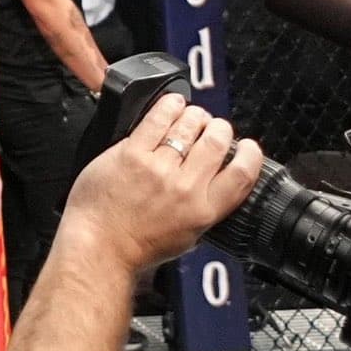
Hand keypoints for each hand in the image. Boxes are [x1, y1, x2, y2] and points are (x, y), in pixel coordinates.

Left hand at [59, 93, 262, 273]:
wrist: (101, 246)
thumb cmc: (138, 245)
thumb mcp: (188, 235)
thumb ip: (205, 206)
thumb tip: (217, 180)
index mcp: (204, 210)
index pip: (242, 173)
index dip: (250, 153)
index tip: (246, 146)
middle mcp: (186, 188)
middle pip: (217, 142)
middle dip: (219, 128)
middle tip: (212, 128)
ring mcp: (158, 169)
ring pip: (189, 127)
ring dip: (195, 116)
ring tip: (192, 116)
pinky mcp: (131, 154)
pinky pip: (156, 120)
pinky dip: (168, 106)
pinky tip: (172, 103)